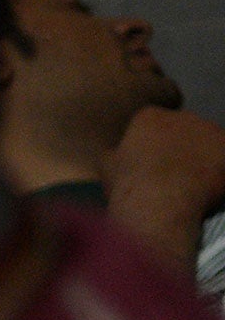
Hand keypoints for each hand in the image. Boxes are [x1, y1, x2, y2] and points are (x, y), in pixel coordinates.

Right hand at [100, 107, 224, 271]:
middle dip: (180, 147)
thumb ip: (113, 153)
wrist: (159, 204)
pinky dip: (220, 170)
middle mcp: (182, 115)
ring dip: (202, 157)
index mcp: (148, 117)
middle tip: (173, 174)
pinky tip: (208, 187)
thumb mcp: (105, 167)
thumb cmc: (127, 186)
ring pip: (208, 141)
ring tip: (193, 183)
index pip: (154, 123)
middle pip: (184, 129)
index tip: (150, 163)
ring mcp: (208, 129)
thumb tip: (114, 152)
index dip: (153, 144)